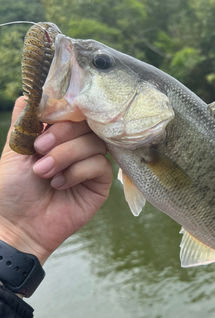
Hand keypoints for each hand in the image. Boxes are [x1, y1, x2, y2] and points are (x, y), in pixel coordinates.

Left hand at [0, 97, 112, 264]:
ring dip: (66, 155)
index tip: (46, 121)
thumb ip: (25, 121)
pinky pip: (100, 165)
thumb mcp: (15, 149)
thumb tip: (29, 92)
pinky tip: (59, 184)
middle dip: (62, 135)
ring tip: (44, 172)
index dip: (63, 111)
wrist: (16, 225)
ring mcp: (89, 165)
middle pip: (86, 123)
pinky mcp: (99, 184)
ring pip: (94, 142)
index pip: (72, 112)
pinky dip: (78, 172)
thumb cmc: (11, 189)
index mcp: (56, 136)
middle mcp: (76, 147)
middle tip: (39, 150)